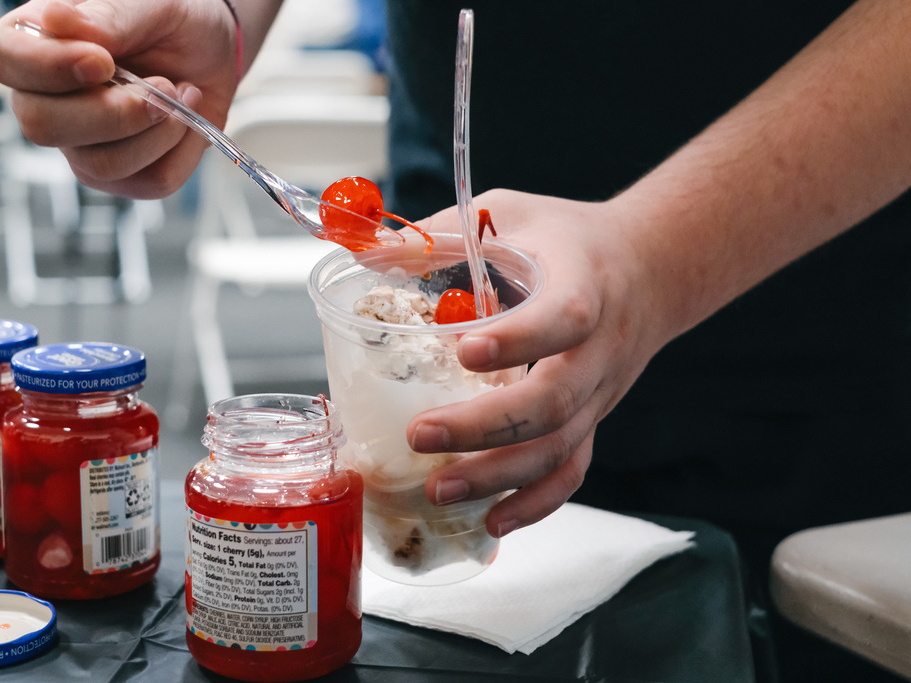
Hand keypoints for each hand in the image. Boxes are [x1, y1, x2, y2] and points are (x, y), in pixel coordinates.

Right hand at [0, 0, 239, 197]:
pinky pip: (147, 181)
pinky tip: (186, 119)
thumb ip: (108, 16)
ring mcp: (81, 146)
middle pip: (42, 126)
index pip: (5, 61)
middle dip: (115, 113)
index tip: (104, 61)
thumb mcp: (150, 3)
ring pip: (100, 164)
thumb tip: (58, 21)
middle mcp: (46, 100)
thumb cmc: (172, 20)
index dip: (50, 68)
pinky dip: (181, 149)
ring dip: (157, 131)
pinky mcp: (122, 177)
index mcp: (35, 43)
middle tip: (163, 84)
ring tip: (179, 93)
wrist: (215, 52)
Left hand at [406, 189, 668, 537]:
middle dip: (485, 426)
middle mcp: (599, 346)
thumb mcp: (510, 214)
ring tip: (438, 491)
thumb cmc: (566, 239)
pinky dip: (536, 504)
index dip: (520, 339)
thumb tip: (360, 253)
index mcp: (584, 283)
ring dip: (499, 476)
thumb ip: (442, 234)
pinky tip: (492, 524)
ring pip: (561, 447)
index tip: (464, 352)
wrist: (650, 268)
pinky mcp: (594, 418)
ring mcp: (600, 391)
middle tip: (420, 436)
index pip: (565, 317)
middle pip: (555, 400)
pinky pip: (572, 470)